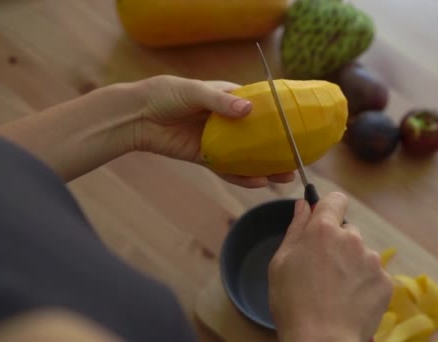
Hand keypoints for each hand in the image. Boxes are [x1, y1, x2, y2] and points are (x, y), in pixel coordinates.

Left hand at [135, 75, 294, 187]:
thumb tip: (248, 110)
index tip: (300, 128)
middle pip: (259, 137)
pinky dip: (242, 177)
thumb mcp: (194, 92)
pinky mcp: (205, 158)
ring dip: (265, 167)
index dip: (280, 118)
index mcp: (230, 99)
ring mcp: (218, 141)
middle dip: (278, 149)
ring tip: (285, 177)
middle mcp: (228, 121)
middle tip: (298, 161)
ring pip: (247, 157)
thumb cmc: (165, 94)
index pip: (261, 108)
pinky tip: (258, 182)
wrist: (137, 116)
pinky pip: (228, 169)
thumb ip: (220, 102)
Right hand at [268, 192, 392, 341]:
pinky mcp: (385, 281)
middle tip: (322, 271)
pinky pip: (373, 275)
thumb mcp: (281, 262)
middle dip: (336, 244)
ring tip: (335, 291)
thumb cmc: (293, 303)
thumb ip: (295, 228)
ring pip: (360, 254)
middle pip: (346, 231)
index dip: (329, 208)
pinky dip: (363, 284)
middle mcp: (352, 239)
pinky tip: (349, 301)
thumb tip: (303, 204)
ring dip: (351, 265)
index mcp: (324, 230)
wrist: (321, 340)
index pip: (335, 200)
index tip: (322, 220)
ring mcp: (371, 260)